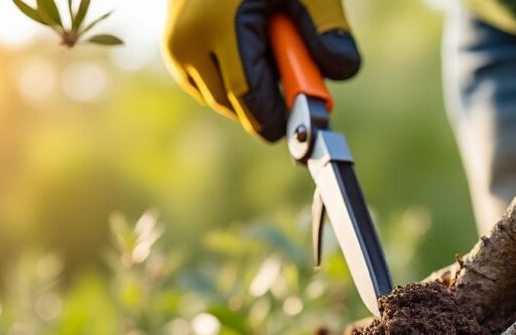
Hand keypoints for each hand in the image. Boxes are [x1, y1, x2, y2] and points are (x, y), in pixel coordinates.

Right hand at [163, 0, 359, 140]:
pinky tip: (250, 50)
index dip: (277, 119)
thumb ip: (326, 27)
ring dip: (249, 93)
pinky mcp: (173, 52)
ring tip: (269, 48)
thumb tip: (342, 70)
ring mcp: (175, 48)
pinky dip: (232, 82)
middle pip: (233, 104)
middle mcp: (187, 40)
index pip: (248, 95)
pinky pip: (207, 87)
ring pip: (219, 100)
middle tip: (295, 77)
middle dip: (268, 103)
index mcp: (218, 25)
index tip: (304, 128)